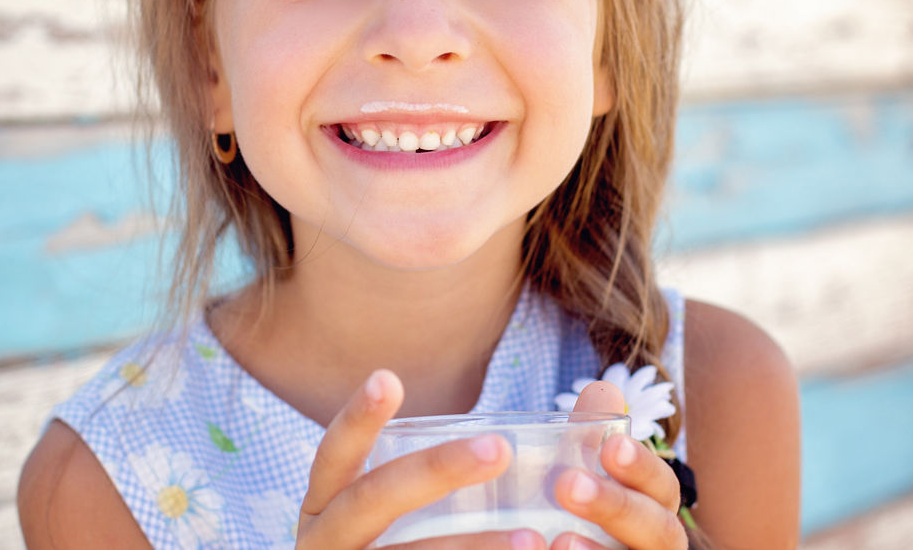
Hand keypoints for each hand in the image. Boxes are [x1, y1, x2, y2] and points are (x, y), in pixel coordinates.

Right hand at [297, 369, 546, 548]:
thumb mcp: (397, 517)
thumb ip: (456, 470)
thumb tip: (587, 404)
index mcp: (326, 509)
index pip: (333, 455)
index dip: (357, 419)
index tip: (388, 378)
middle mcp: (325, 545)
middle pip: (371, 500)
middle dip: (434, 471)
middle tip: (497, 448)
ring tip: (531, 540)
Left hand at [552, 381, 687, 548]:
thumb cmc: (578, 519)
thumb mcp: (582, 477)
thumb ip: (592, 440)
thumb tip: (602, 389)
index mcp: (654, 513)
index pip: (661, 488)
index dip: (641, 467)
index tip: (610, 446)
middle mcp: (655, 549)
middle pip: (657, 531)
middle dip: (617, 507)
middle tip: (568, 485)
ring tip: (561, 541)